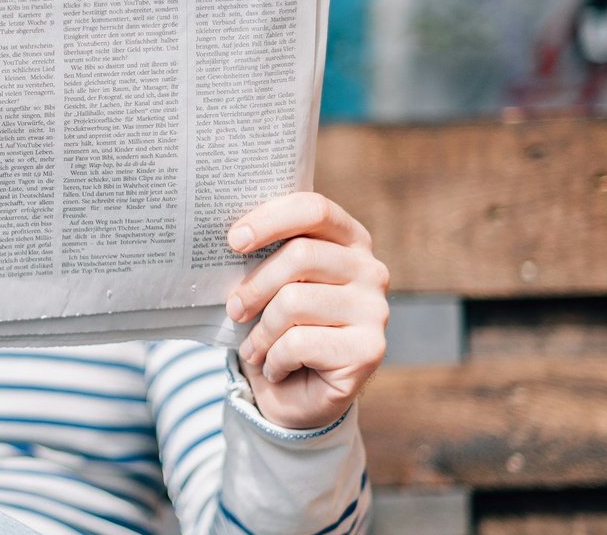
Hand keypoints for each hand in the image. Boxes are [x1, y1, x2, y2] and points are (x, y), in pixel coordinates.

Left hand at [225, 192, 387, 429]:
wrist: (296, 396)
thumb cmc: (278, 329)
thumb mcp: (268, 286)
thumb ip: (262, 256)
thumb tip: (230, 238)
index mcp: (349, 241)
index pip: (314, 210)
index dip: (271, 219)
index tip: (233, 240)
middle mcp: (371, 270)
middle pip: (301, 255)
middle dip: (255, 286)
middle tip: (234, 310)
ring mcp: (375, 310)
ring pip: (295, 301)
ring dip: (261, 332)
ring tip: (254, 348)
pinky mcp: (369, 350)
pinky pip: (300, 342)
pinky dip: (274, 359)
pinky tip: (276, 368)